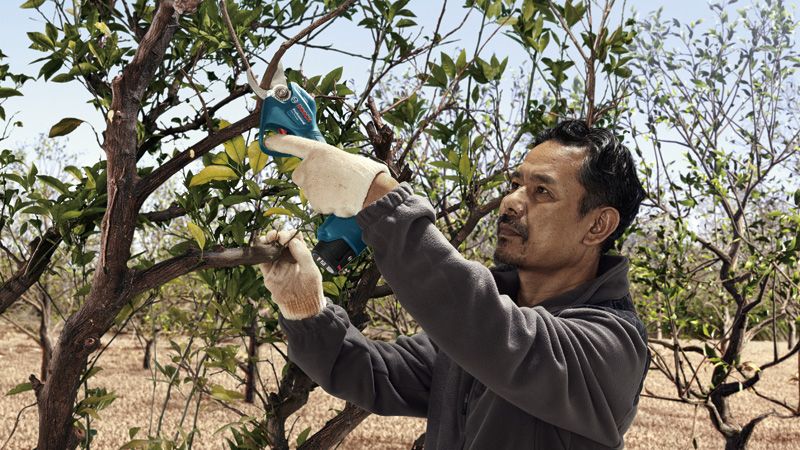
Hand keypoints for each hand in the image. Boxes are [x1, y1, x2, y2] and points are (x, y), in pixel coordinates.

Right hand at [258, 229, 325, 319]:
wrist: (302, 309)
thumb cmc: (311, 290)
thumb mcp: (311, 271)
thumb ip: (303, 255)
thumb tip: (292, 240)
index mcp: (301, 255)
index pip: (295, 239)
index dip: (290, 234)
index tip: (288, 237)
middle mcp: (289, 259)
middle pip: (280, 241)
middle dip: (277, 234)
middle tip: (276, 236)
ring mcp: (278, 265)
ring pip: (270, 248)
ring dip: (267, 240)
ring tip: (268, 238)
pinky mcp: (269, 274)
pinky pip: (262, 260)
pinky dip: (260, 252)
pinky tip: (262, 247)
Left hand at [263, 134, 390, 216]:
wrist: (371, 191)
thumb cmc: (365, 174)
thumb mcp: (348, 158)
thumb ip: (332, 162)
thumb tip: (332, 169)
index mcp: (320, 151)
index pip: (293, 143)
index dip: (279, 142)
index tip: (268, 140)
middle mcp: (310, 166)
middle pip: (299, 176)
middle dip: (310, 181)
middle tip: (330, 183)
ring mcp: (310, 185)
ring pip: (310, 193)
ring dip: (322, 195)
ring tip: (341, 192)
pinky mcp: (314, 201)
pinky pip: (318, 206)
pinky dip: (327, 206)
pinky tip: (340, 201)